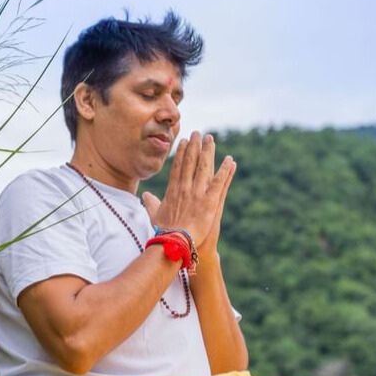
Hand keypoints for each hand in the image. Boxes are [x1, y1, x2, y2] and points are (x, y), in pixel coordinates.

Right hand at [142, 131, 234, 253]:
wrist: (174, 241)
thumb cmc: (163, 231)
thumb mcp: (155, 215)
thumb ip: (151, 203)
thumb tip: (145, 195)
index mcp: (173, 191)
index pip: (178, 167)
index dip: (182, 153)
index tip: (184, 142)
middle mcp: (185, 188)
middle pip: (191, 162)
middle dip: (195, 146)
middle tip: (198, 133)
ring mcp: (198, 193)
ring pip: (204, 167)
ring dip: (208, 152)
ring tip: (211, 139)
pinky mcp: (210, 201)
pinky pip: (219, 182)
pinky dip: (225, 170)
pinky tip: (230, 160)